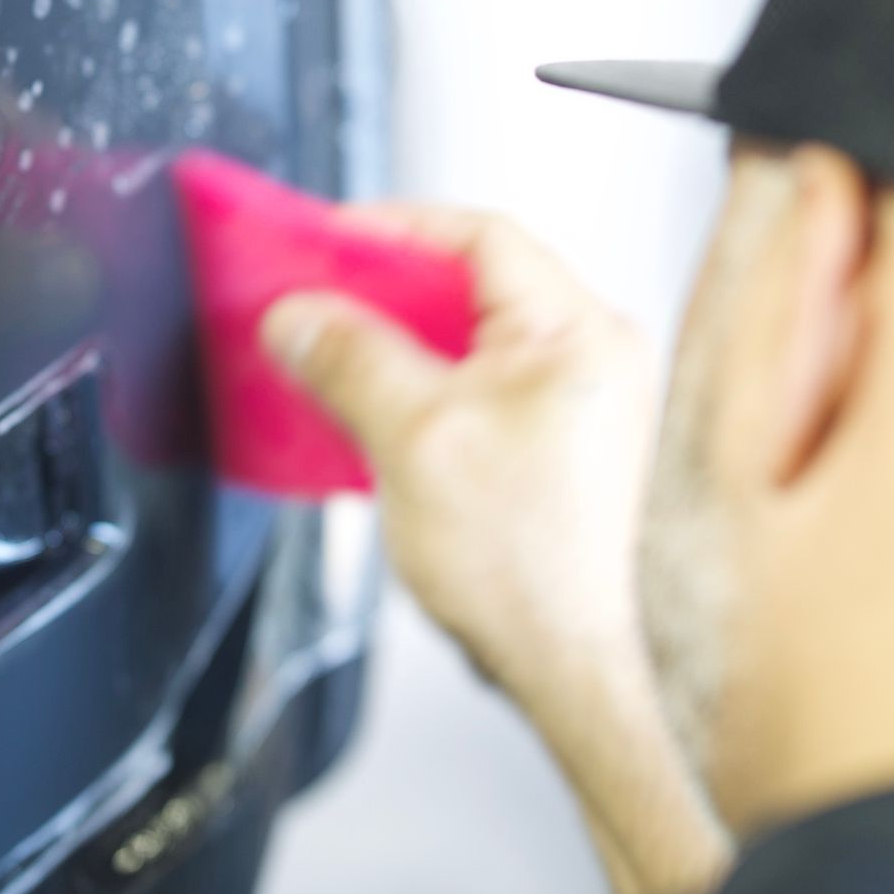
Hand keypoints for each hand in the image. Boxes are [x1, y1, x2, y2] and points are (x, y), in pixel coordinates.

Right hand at [263, 209, 729, 893]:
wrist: (562, 664)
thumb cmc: (524, 568)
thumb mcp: (413, 439)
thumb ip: (350, 359)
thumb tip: (300, 314)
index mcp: (580, 334)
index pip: (478, 236)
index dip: (391, 230)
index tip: (325, 241)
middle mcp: (592, 356)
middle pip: (470, 283)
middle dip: (383, 290)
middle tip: (314, 298)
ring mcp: (578, 400)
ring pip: (468, 336)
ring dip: (395, 341)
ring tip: (329, 356)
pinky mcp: (555, 443)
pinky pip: (475, 382)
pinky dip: (418, 383)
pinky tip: (369, 408)